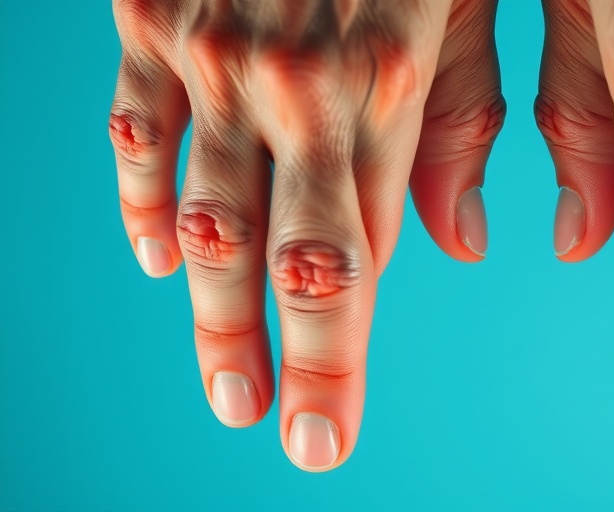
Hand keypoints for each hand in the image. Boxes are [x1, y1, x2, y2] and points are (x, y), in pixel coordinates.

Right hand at [109, 0, 502, 470]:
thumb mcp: (475, 5)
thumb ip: (471, 127)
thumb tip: (464, 249)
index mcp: (380, 83)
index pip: (349, 263)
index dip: (333, 363)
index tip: (321, 439)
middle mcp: (285, 80)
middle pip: (265, 257)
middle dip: (266, 357)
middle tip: (268, 427)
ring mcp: (209, 47)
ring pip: (195, 209)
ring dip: (207, 308)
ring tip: (227, 381)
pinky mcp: (156, 13)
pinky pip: (134, 126)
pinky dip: (144, 198)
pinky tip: (160, 255)